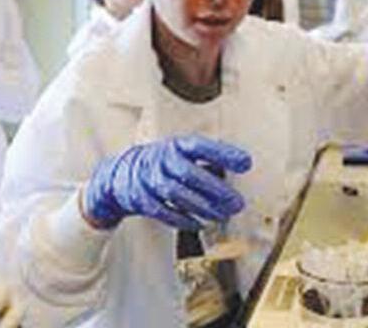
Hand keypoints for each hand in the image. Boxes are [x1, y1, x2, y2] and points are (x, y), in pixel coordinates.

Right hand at [83, 135, 251, 229]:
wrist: (121, 175)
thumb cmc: (163, 163)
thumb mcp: (182, 153)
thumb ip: (207, 160)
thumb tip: (240, 168)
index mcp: (175, 145)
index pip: (200, 146)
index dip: (223, 153)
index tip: (246, 163)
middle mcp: (161, 160)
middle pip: (188, 173)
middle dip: (215, 189)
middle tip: (237, 202)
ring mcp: (149, 180)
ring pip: (176, 194)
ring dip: (202, 207)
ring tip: (222, 215)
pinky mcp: (142, 200)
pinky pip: (163, 212)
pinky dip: (182, 219)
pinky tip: (199, 223)